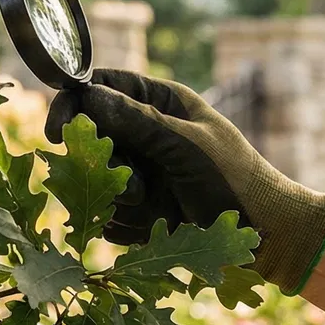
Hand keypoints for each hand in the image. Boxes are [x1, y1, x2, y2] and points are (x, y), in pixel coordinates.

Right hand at [44, 68, 324, 293]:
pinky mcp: (141, 209)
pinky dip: (127, 223)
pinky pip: (109, 214)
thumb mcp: (186, 147)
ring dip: (120, 196)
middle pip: (91, 136)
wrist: (265, 238)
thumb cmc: (235, 182)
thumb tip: (89, 95)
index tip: (59, 132)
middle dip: (106, 162)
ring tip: (156, 204)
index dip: (75, 104)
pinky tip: (158, 225)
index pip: (102, 86)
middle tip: (136, 184)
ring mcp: (143, 171)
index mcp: (163, 102)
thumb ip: (137, 121)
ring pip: (96, 178)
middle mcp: (148, 133)